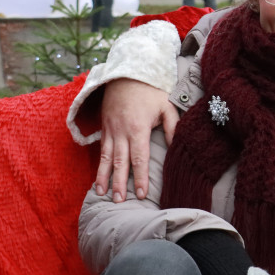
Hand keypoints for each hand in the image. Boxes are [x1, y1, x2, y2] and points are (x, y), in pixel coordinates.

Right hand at [95, 79, 178, 201]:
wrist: (126, 73)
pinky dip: (99, 164)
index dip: (141, 177)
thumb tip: (176, 147)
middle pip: (120, 162)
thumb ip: (172, 127)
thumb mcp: (166, 106)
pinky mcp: (104, 128)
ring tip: (102, 194)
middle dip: (119, 183)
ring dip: (104, 177)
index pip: (139, 158)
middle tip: (119, 201)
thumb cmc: (150, 90)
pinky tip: (97, 177)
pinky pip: (101, 149)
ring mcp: (110, 130)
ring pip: (106, 158)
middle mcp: (121, 132)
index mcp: (138, 128)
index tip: (142, 194)